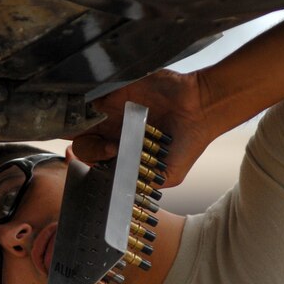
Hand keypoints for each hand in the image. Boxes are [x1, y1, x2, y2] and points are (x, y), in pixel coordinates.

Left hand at [71, 69, 216, 187]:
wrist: (202, 109)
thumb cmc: (188, 143)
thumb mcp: (167, 176)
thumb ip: (142, 184)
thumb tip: (121, 192)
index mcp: (120, 151)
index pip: (91, 158)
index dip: (95, 160)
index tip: (112, 159)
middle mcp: (113, 131)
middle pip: (80, 138)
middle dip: (88, 146)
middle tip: (112, 147)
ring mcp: (113, 110)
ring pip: (82, 117)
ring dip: (88, 122)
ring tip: (108, 127)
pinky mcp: (119, 91)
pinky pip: (94, 94)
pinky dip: (94, 100)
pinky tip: (107, 108)